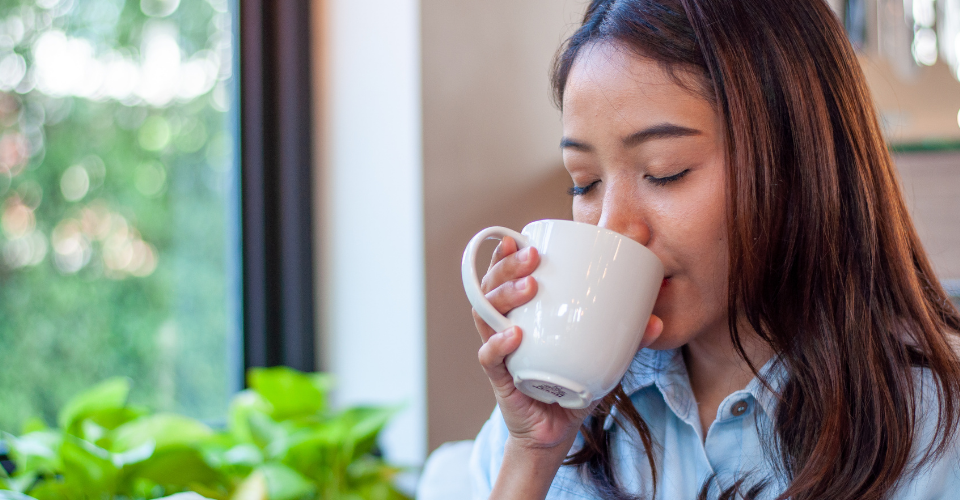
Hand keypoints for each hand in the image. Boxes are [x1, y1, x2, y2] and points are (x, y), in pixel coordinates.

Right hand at [472, 236, 663, 450]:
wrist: (555, 432)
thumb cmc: (572, 385)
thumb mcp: (600, 356)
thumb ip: (624, 338)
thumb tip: (656, 321)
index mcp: (521, 314)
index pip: (504, 276)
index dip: (504, 254)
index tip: (521, 236)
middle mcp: (502, 328)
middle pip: (489, 288)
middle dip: (507, 267)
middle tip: (533, 257)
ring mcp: (499, 352)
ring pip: (485, 316)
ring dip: (504, 296)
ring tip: (529, 286)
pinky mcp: (500, 380)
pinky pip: (490, 358)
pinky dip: (498, 345)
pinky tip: (515, 335)